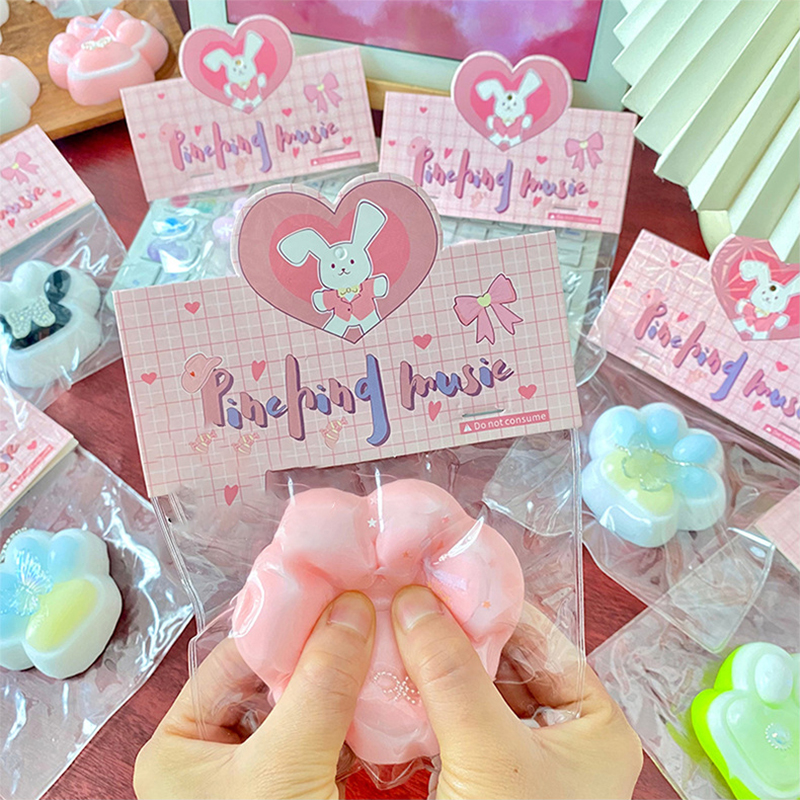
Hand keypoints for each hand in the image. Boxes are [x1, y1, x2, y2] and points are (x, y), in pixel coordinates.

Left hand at [133, 591, 374, 799]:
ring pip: (303, 705)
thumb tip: (351, 604)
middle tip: (368, 607)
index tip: (338, 588)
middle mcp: (212, 752)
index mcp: (178, 744)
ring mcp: (257, 773)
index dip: (286, 623)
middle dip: (321, 648)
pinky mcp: (295, 787)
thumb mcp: (285, 769)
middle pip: (272, 680)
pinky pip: (325, 735)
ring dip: (343, 679)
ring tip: (381, 634)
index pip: (234, 661)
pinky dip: (352, 714)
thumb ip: (317, 686)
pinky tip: (383, 686)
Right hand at [391, 586, 643, 799]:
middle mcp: (563, 735)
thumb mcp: (489, 754)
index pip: (544, 640)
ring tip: (397, 620)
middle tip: (411, 591)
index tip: (445, 572)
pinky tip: (395, 672)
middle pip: (507, 662)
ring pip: (477, 690)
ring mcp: (522, 758)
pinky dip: (427, 697)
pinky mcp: (484, 776)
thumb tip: (413, 598)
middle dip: (458, 631)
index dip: (496, 603)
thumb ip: (453, 675)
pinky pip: (456, 720)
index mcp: (595, 725)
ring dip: (438, 662)